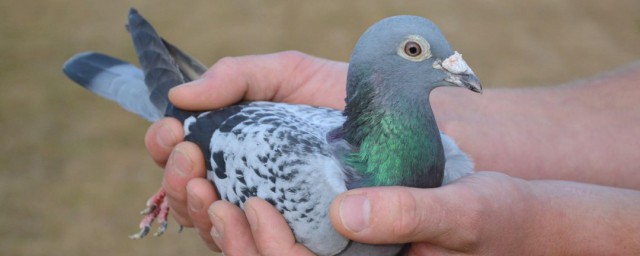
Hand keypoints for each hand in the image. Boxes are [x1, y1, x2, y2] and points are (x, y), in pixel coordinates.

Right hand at [145, 51, 347, 250]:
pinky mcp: (307, 245)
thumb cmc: (339, 95)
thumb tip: (178, 96)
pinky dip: (251, 244)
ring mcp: (277, 223)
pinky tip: (257, 214)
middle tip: (191, 163)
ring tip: (212, 194)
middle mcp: (250, 192)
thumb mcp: (286, 75)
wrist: (397, 115)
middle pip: (195, 208)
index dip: (166, 154)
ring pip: (223, 240)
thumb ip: (236, 78)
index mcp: (237, 155)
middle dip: (180, 188)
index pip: (186, 166)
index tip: (170, 135)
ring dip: (206, 221)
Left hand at [208, 172, 639, 254]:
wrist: (505, 216)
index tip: (250, 204)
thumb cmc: (494, 219)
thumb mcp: (460, 213)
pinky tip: (233, 185)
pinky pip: (282, 238)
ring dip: (229, 229)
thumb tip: (347, 213)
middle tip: (205, 192)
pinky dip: (248, 218)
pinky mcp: (334, 243)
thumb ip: (408, 213)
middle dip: (233, 242)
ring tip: (203, 183)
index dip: (269, 253)